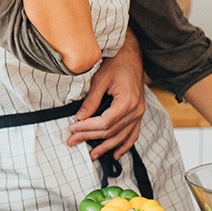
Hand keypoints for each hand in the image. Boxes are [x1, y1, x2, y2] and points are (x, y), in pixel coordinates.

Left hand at [67, 35, 146, 160]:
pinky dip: (124, 145)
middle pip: (111, 131)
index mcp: (127, 102)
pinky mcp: (138, 114)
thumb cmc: (116, 63)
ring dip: (106, 147)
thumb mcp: (100, 79)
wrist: (132, 56)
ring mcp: (139, 114)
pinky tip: (116, 154)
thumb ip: (91, 100)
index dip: (87, 128)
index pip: (104, 122)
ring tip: (92, 155)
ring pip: (121, 136)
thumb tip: (80, 118)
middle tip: (73, 141)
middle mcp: (135, 110)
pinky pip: (133, 134)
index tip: (72, 130)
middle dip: (90, 138)